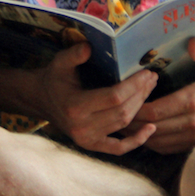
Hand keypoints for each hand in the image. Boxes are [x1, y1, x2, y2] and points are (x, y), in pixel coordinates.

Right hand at [36, 43, 159, 154]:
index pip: (114, 97)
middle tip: (152, 78)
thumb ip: (74, 54)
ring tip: (150, 88)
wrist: (42, 100)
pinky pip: (118, 148)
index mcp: (75, 107)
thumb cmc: (55, 78)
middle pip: (122, 111)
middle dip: (141, 93)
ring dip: (140, 106)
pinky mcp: (92, 145)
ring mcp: (87, 139)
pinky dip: (136, 141)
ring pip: (123, 124)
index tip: (146, 73)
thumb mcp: (60, 62)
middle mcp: (82, 127)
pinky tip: (151, 129)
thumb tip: (89, 47)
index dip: (134, 85)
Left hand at [131, 38, 194, 153]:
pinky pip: (171, 149)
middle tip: (119, 116)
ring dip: (141, 136)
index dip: (135, 109)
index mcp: (194, 100)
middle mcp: (192, 122)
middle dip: (132, 124)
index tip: (126, 102)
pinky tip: (150, 135)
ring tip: (129, 126)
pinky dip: (156, 144)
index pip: (153, 111)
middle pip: (151, 129)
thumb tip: (189, 42)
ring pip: (158, 143)